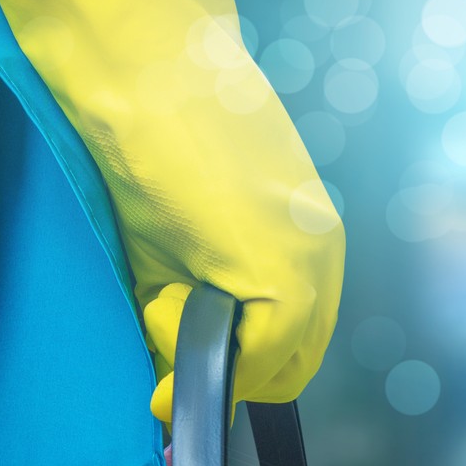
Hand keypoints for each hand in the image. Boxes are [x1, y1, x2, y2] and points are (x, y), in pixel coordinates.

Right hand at [0, 0, 344, 421]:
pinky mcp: (287, 277)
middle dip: (228, 372)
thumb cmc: (152, 149)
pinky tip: (169, 292)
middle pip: (293, 369)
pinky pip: (259, 357)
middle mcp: (323, 259)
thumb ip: (188, 319)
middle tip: (169, 326)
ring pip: (277, 370)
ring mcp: (312, 269)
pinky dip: (204, 347)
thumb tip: (173, 386)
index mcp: (308, 248)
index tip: (187, 369)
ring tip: (169, 290)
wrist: (142, 79)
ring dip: (212, 354)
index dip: (240, 369)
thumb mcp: (176, 253)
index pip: (294, 346)